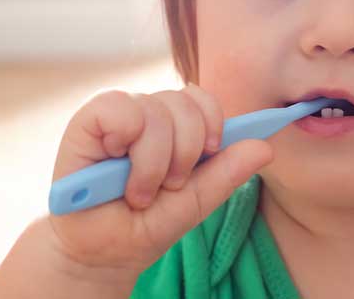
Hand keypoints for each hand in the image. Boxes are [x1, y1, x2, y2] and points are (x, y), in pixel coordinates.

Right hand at [45, 85, 273, 274]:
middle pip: (185, 103)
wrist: (99, 254)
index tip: (213, 151)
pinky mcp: (87, 121)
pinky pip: (118, 107)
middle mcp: (148, 114)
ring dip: (154, 161)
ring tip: (140, 192)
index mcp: (176, 128)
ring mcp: (119, 116)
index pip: (203, 99)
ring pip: (156, 110)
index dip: (213, 121)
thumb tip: (265, 146)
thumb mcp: (194, 203)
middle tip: (169, 187)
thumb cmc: (144, 226)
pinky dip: (125, 139)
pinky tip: (116, 166)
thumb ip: (227, 173)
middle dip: (186, 151)